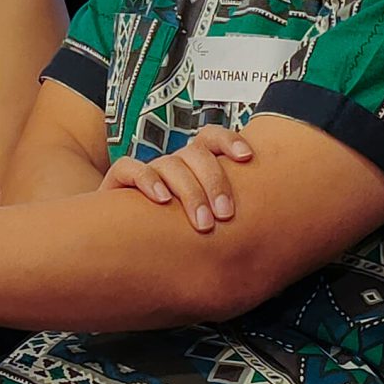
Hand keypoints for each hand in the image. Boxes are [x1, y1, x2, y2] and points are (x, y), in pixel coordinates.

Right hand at [103, 125, 255, 232]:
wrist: (123, 246)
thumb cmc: (172, 237)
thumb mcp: (204, 223)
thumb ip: (224, 218)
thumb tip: (265, 237)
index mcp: (194, 166)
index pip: (211, 138)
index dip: (228, 140)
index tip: (247, 157)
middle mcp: (171, 163)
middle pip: (195, 153)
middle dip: (214, 182)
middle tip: (225, 216)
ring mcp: (146, 171)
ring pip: (169, 163)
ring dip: (189, 191)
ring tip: (202, 223)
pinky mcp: (118, 182)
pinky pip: (130, 168)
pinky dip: (147, 180)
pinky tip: (162, 200)